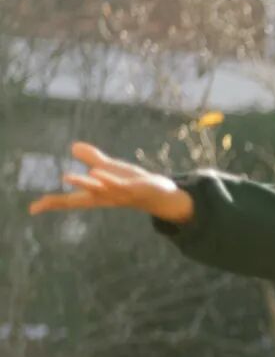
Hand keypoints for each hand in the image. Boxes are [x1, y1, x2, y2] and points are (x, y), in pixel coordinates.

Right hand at [27, 142, 193, 222]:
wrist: (160, 194)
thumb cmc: (132, 183)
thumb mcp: (110, 169)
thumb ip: (92, 158)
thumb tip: (73, 147)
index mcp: (96, 194)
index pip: (70, 201)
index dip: (51, 203)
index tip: (32, 209)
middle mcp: (104, 197)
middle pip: (79, 199)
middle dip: (60, 200)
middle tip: (41, 202)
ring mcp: (118, 194)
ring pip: (98, 190)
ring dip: (84, 183)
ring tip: (66, 176)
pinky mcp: (133, 189)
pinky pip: (119, 185)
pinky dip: (108, 179)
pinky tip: (98, 172)